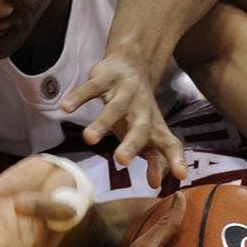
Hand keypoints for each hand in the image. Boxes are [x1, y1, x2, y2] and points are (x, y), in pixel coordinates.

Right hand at [61, 50, 185, 187]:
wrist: (134, 61)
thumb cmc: (138, 107)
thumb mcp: (149, 131)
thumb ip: (154, 159)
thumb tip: (155, 185)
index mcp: (154, 124)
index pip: (169, 144)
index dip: (175, 159)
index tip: (181, 175)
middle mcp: (142, 107)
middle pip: (140, 126)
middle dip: (132, 143)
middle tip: (122, 161)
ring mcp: (124, 90)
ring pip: (114, 107)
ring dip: (102, 122)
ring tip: (88, 139)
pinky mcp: (106, 77)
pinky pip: (91, 88)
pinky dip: (79, 97)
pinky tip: (65, 108)